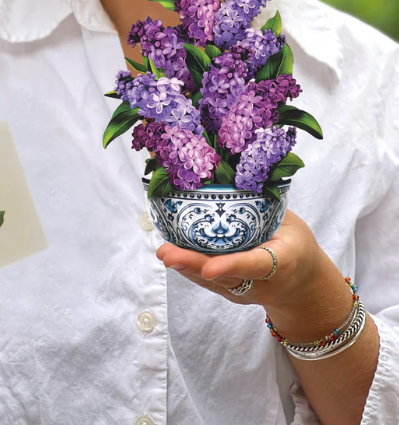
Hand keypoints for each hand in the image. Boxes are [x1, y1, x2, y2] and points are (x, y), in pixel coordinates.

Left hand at [155, 208, 323, 310]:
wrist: (305, 286)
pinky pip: (211, 282)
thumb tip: (234, 174)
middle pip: (226, 277)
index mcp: (283, 262)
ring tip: (164, 252)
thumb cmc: (297, 244)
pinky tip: (172, 255)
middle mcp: (262, 283)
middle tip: (167, 254)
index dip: (231, 265)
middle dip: (194, 266)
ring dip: (186, 267)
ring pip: (214, 282)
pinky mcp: (234, 293)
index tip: (209, 267)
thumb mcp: (291, 223)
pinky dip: (191, 269)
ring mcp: (247, 292)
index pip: (255, 264)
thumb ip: (266, 207)